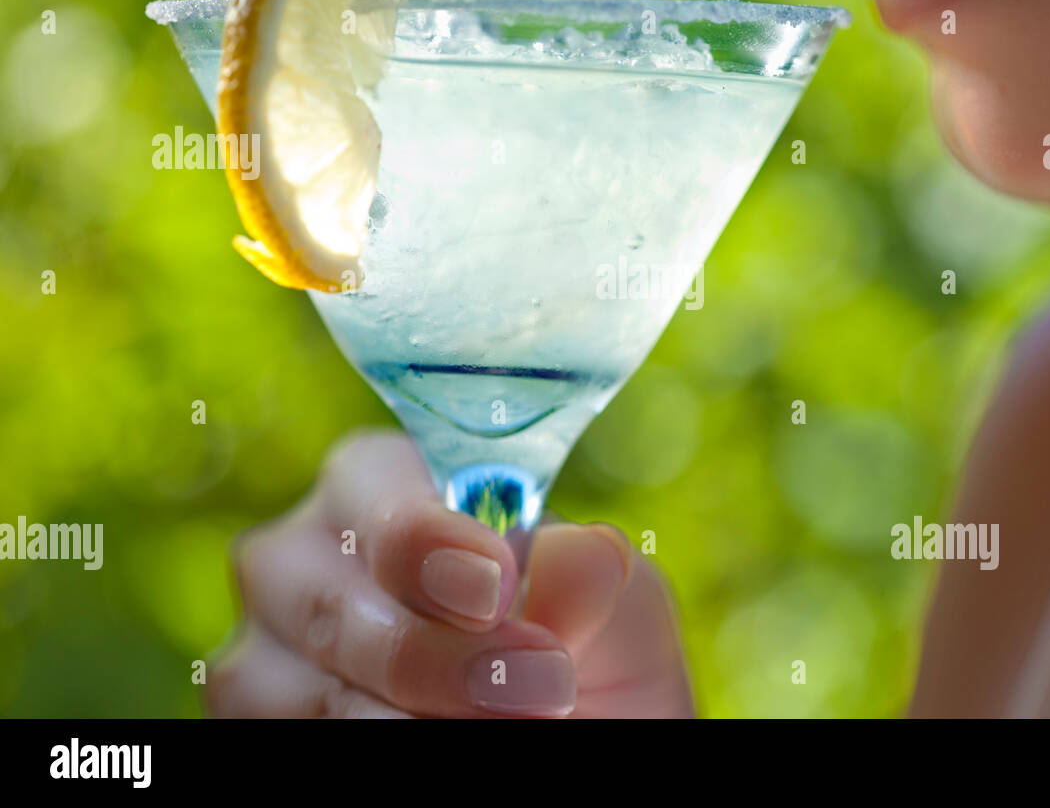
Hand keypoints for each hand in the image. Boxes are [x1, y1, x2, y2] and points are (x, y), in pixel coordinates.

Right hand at [206, 430, 692, 717]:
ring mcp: (260, 650)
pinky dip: (383, 750)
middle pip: (337, 604)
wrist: (570, 729)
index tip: (496, 589)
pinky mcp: (251, 727)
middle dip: (444, 659)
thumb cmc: (586, 649)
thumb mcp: (615, 605)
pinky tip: (441, 741)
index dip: (432, 541)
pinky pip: (296, 743)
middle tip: (542, 689)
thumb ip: (595, 574)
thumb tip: (566, 558)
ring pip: (315, 697)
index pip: (374, 490)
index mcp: (376, 482)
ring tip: (511, 725)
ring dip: (421, 722)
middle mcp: (297, 555)